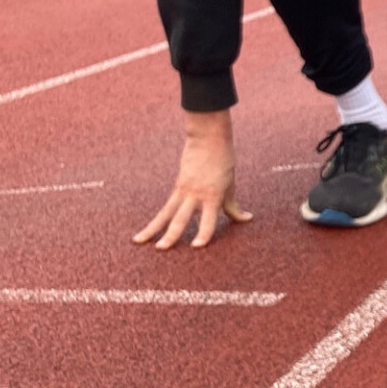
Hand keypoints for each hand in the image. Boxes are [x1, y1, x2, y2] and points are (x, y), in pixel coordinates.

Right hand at [134, 109, 251, 249]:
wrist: (208, 139)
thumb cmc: (223, 162)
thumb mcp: (230, 185)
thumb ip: (233, 206)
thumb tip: (247, 219)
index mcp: (214, 195)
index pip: (208, 219)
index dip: (203, 233)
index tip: (197, 246)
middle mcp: (197, 195)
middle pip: (181, 217)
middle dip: (172, 234)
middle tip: (162, 248)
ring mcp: (184, 191)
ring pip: (166, 214)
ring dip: (153, 229)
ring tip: (139, 241)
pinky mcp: (177, 187)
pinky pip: (165, 208)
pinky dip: (156, 220)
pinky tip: (144, 231)